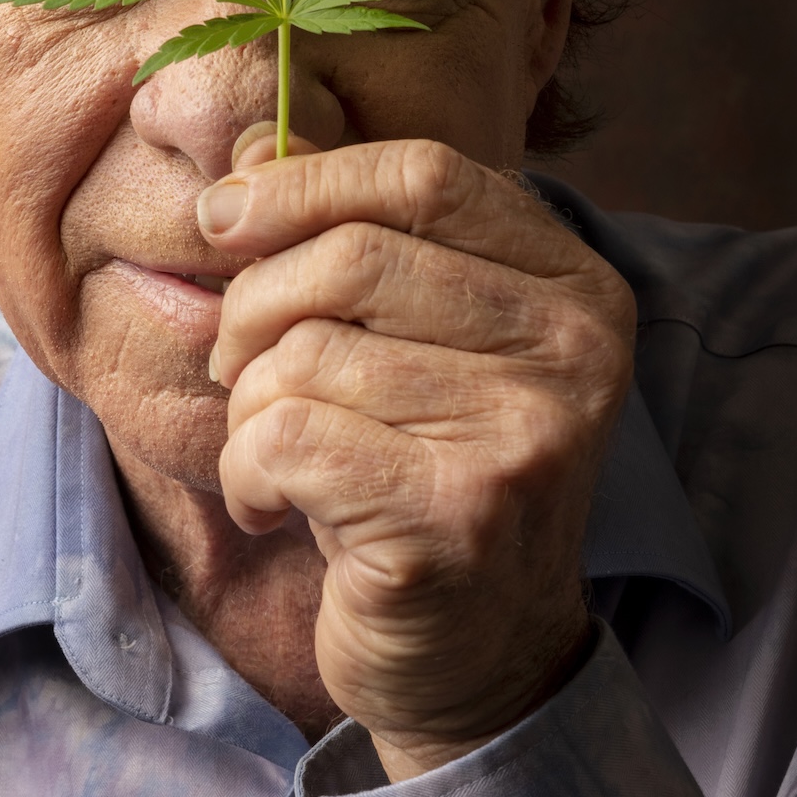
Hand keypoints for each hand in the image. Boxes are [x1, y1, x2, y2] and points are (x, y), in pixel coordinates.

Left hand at [197, 136, 635, 779]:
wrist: (476, 654)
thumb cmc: (419, 471)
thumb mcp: (405, 341)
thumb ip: (347, 234)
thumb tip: (247, 142)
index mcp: (573, 283)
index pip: (424, 174)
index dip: (304, 183)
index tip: (222, 217)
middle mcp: (575, 348)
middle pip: (353, 258)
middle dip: (253, 308)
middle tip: (234, 363)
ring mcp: (527, 433)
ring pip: (304, 354)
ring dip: (247, 407)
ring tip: (273, 453)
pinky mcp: (459, 515)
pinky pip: (283, 439)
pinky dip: (244, 472)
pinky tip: (274, 506)